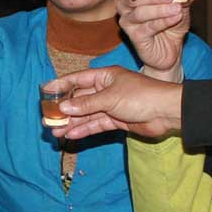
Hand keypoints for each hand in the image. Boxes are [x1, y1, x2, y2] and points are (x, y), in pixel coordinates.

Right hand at [48, 66, 183, 139]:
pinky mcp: (117, 120)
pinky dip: (85, 129)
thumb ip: (86, 104)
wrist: (166, 112)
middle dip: (64, 110)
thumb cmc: (141, 96)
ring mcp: (111, 106)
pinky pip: (96, 124)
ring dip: (72, 123)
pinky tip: (71, 135)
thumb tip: (64, 107)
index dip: (60, 85)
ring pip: (86, 114)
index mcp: (105, 76)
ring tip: (55, 131)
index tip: (44, 92)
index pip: (77, 79)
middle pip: (79, 99)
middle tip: (48, 118)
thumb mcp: (110, 98)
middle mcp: (106, 89)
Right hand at [117, 0, 198, 79]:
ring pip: (140, 12)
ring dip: (160, 10)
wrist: (171, 48)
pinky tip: (175, 18)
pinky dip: (163, 22)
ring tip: (177, 9)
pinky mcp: (134, 36)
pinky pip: (148, 27)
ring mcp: (128, 21)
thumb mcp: (181, 6)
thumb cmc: (171, 23)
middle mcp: (126, 4)